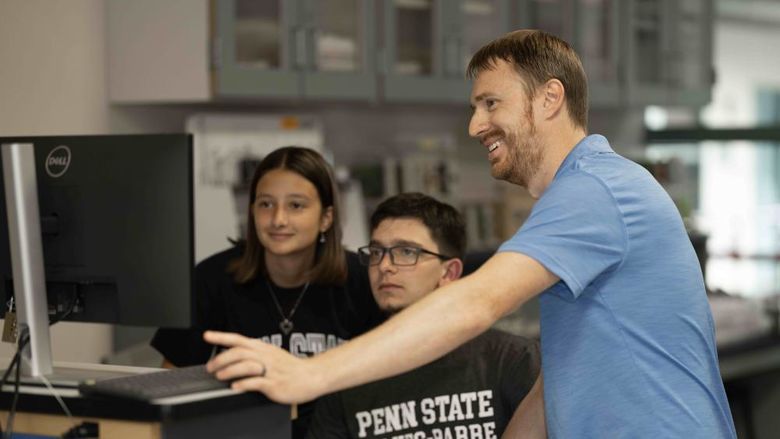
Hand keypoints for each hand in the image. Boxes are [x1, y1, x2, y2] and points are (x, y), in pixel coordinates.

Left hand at [203, 330, 324, 403]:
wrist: (311, 376)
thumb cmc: (291, 368)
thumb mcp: (272, 355)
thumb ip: (255, 355)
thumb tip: (235, 357)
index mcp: (263, 348)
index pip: (239, 339)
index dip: (221, 336)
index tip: (207, 335)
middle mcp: (265, 356)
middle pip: (239, 352)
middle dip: (221, 359)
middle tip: (211, 367)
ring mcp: (270, 370)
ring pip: (245, 365)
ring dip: (229, 371)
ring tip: (220, 376)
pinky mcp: (274, 383)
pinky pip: (256, 382)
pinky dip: (243, 384)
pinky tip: (235, 387)